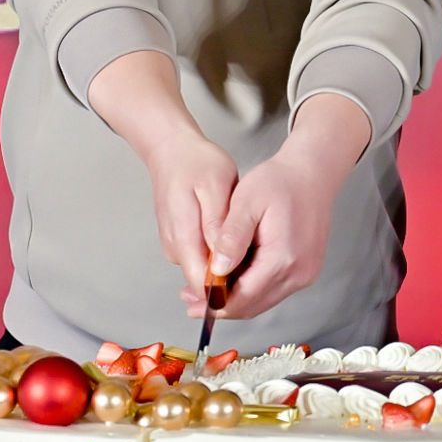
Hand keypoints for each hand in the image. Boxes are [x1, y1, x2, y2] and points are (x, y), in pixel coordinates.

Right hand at [92, 49, 238, 306]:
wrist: (172, 150)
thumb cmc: (196, 163)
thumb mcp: (215, 187)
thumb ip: (218, 225)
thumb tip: (223, 259)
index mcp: (183, 236)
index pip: (202, 281)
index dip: (229, 292)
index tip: (259, 286)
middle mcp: (175, 248)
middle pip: (205, 282)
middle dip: (234, 285)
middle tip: (269, 273)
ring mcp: (176, 246)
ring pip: (207, 272)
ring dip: (231, 270)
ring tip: (260, 256)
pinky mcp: (181, 242)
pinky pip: (205, 259)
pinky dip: (225, 258)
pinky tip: (245, 245)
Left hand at [205, 93, 370, 319]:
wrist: (313, 174)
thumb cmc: (281, 182)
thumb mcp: (247, 202)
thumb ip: (231, 238)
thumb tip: (216, 271)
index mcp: (283, 258)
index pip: (243, 297)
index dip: (215, 303)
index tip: (193, 303)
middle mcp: (299, 273)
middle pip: (253, 306)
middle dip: (221, 306)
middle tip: (192, 300)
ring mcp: (306, 274)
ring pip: (263, 301)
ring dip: (236, 299)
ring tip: (208, 289)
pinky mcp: (306, 270)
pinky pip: (274, 289)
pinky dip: (252, 289)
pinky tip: (234, 277)